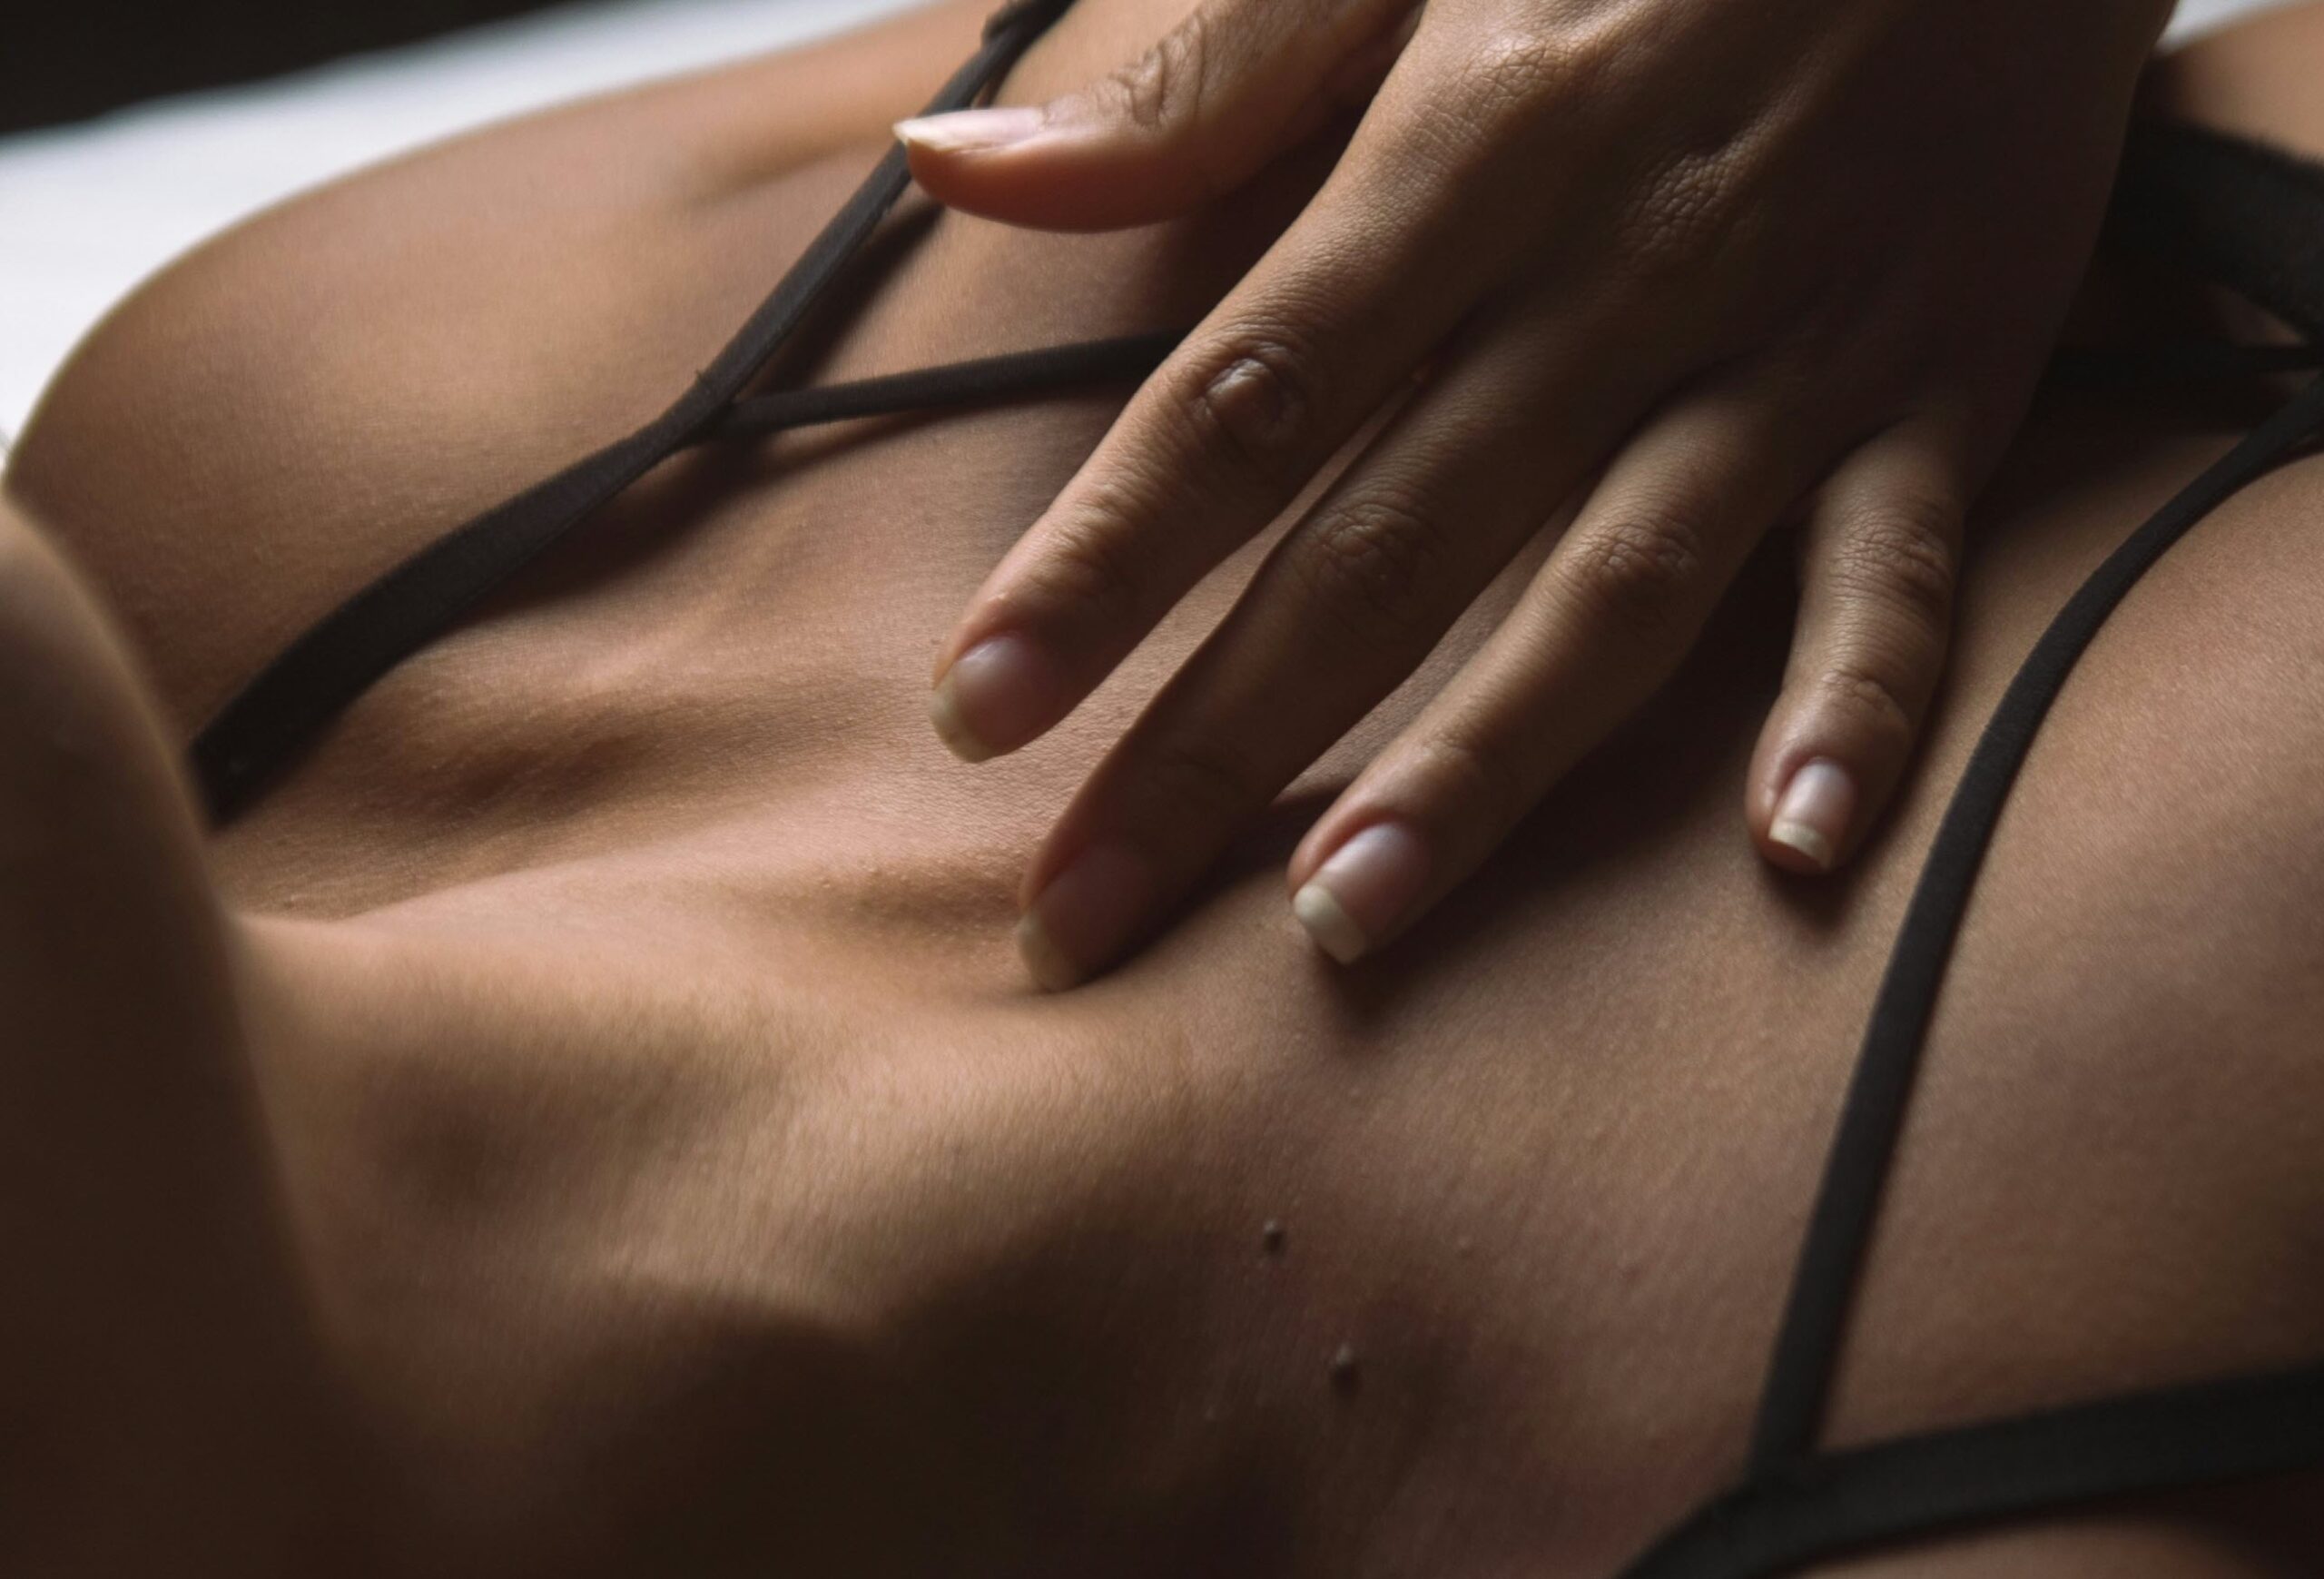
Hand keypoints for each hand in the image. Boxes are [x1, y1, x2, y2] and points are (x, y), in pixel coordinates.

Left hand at [902, 0, 2171, 985]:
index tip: (978, 715)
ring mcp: (1796, 334)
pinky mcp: (1948, 371)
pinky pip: (1906, 559)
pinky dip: (1862, 701)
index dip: (1104, 562)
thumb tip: (953, 168)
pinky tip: (1792, 851)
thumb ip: (1194, 70)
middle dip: (1223, 734)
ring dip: (1482, 767)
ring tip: (1342, 926)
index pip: (1246, 393)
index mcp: (1475, 136)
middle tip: (1085, 910)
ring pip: (1618, 585)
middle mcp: (1625, 263)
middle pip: (1393, 538)